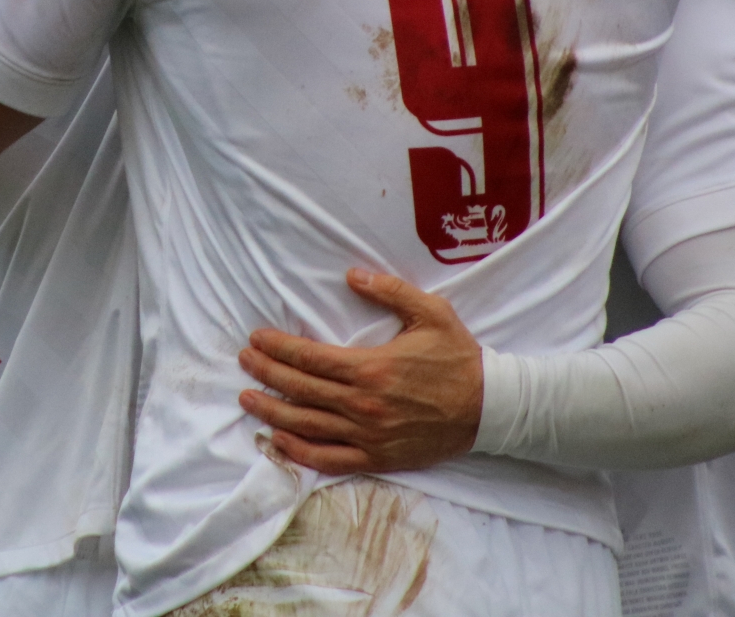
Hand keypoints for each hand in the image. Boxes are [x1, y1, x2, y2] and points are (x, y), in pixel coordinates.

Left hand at [237, 269, 482, 475]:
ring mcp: (369, 434)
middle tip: (244, 361)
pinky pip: (330, 459)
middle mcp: (364, 404)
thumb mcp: (431, 313)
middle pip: (300, 389)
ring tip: (247, 397)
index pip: (309, 357)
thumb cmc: (458, 358)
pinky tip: (278, 440)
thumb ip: (390, 291)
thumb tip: (352, 276)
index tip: (256, 339)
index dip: (277, 348)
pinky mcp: (378, 457)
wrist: (489, 408)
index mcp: (371, 367)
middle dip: (266, 373)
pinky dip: (299, 453)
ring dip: (272, 411)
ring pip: (307, 425)